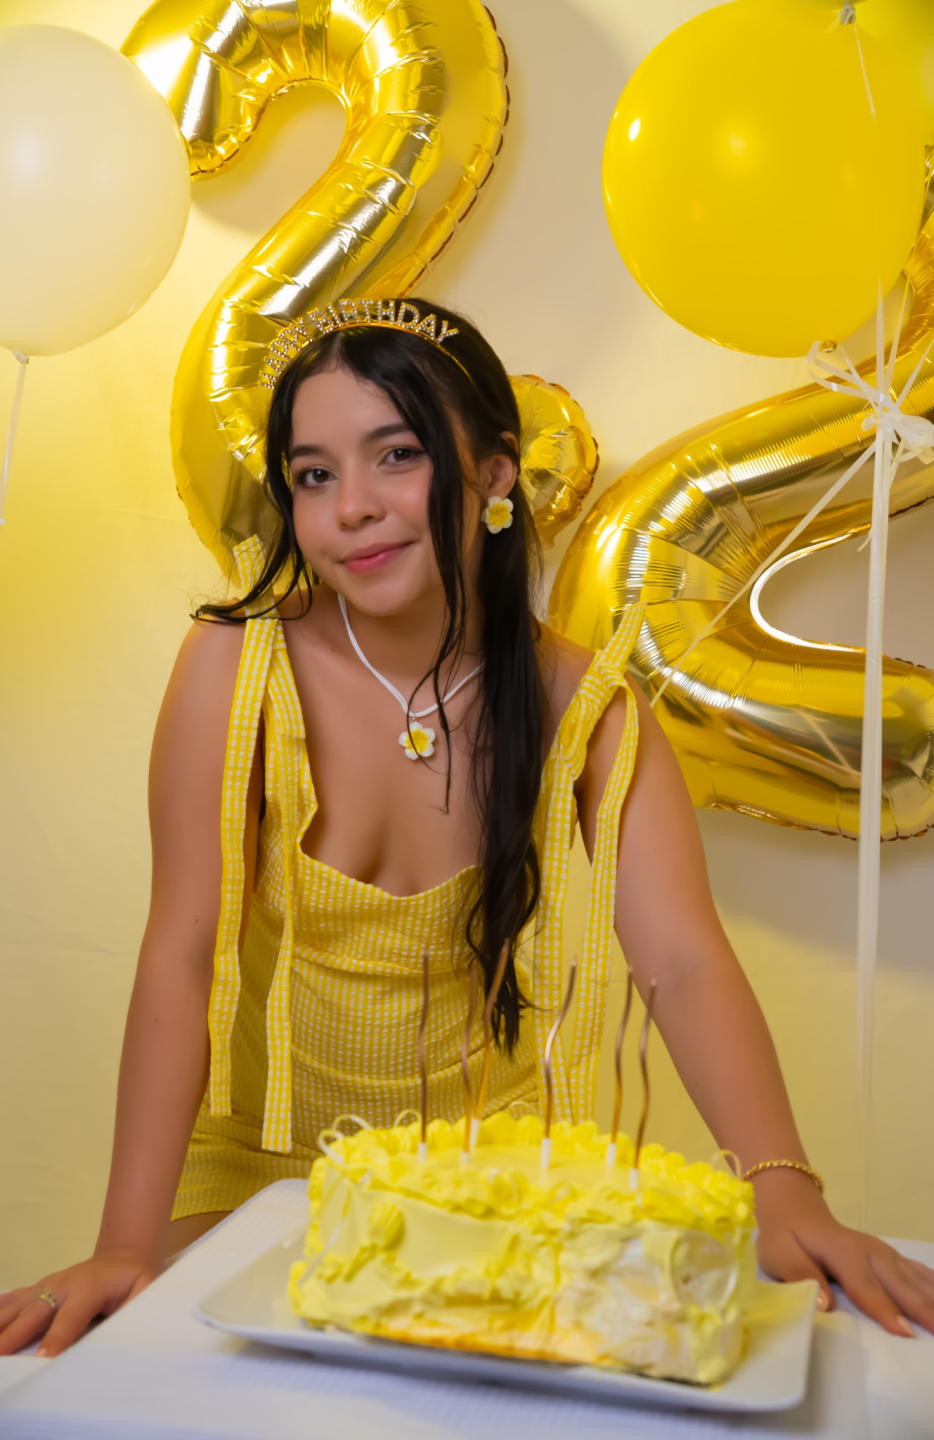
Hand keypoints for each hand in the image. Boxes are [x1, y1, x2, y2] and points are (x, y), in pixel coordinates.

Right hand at [0, 1252, 156, 1357]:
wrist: (121, 1258)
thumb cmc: (133, 1280)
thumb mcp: (146, 1289)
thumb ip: (138, 1307)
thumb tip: (128, 1331)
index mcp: (89, 1288)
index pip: (71, 1317)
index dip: (58, 1337)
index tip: (43, 1357)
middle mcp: (62, 1285)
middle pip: (35, 1312)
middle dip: (15, 1334)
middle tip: (0, 1353)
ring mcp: (46, 1285)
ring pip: (18, 1306)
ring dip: (1, 1324)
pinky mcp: (36, 1290)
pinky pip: (12, 1300)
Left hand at [753, 1169, 933, 1336]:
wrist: (796, 1211)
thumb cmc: (787, 1238)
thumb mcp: (780, 1254)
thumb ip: (802, 1276)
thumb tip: (825, 1305)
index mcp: (845, 1254)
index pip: (867, 1288)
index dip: (886, 1311)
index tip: (905, 1334)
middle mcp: (872, 1252)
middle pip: (901, 1286)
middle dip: (926, 1310)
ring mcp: (885, 1254)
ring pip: (916, 1280)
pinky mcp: (891, 1257)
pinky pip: (919, 1273)